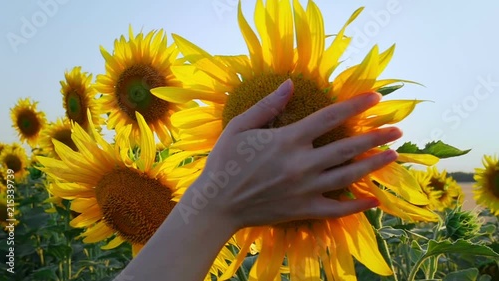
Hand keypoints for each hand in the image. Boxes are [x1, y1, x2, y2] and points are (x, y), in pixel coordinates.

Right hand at [182, 79, 401, 229]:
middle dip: (376, 137)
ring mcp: (306, 189)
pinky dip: (357, 206)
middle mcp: (303, 163)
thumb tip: (290, 84)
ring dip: (374, 164)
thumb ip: (267, 105)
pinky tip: (373, 200)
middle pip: (348, 146)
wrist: (217, 204)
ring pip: (349, 175)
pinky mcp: (304, 210)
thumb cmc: (225, 162)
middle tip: (397, 130)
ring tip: (393, 155)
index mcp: (288, 139)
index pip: (330, 116)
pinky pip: (337, 209)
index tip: (376, 98)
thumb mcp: (240, 127)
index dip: (356, 105)